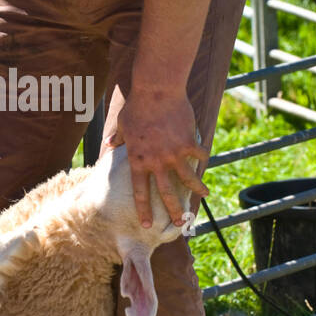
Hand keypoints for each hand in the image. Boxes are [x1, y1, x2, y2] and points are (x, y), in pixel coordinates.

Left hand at [105, 86, 208, 228]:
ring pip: (187, 179)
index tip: (148, 224)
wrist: (156, 91)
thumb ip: (117, 138)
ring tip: (204, 197)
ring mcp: (174, 153)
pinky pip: (199, 155)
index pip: (141, 192)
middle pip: (166, 193)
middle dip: (173, 211)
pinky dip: (203, 159)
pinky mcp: (188, 142)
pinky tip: (207, 163)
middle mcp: (156, 162)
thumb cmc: (137, 106)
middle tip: (179, 223)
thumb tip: (108, 144)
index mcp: (138, 160)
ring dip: (196, 190)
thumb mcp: (123, 124)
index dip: (144, 210)